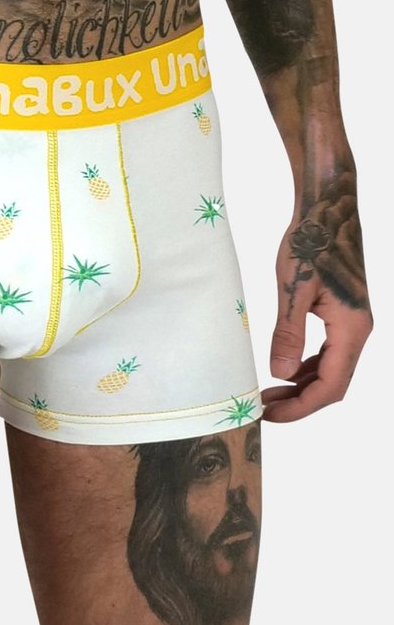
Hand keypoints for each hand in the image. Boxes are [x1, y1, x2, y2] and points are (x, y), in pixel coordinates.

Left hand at [262, 178, 371, 422]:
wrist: (329, 209)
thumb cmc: (310, 243)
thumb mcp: (293, 289)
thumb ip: (288, 333)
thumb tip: (280, 374)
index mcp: (351, 329)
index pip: (330, 385)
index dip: (301, 407)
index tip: (271, 415)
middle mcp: (359, 330)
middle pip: (334, 383)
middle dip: (301, 401)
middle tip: (265, 409)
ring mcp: (354, 322)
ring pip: (332, 368)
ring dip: (303, 384)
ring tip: (270, 393)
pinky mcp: (345, 313)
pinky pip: (330, 350)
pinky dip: (309, 364)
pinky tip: (286, 367)